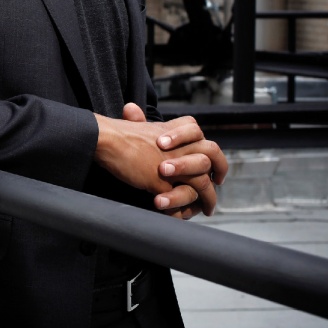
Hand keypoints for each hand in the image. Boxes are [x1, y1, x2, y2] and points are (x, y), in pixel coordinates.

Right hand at [94, 104, 226, 219]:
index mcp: (176, 131)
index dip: (210, 152)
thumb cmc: (117, 133)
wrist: (107, 140)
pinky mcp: (161, 181)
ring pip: (201, 182)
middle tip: (219, 183)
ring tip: (208, 210)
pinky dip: (181, 210)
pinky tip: (180, 215)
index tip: (212, 165)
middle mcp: (180, 146)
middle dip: (220, 170)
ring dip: (207, 198)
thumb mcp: (137, 123)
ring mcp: (173, 164)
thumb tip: (133, 111)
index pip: (202, 138)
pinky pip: (178, 199)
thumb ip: (144, 122)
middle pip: (211, 155)